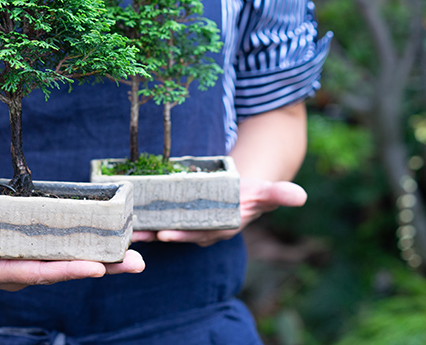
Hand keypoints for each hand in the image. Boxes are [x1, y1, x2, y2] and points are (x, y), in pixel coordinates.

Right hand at [0, 224, 145, 290]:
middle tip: (136, 262)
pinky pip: (67, 253)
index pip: (37, 273)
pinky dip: (93, 250)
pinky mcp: (36, 255)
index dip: (65, 270)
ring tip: (138, 257)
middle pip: (66, 271)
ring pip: (72, 263)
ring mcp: (32, 264)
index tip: (94, 267)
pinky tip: (117, 244)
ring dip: (106, 261)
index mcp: (0, 271)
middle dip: (101, 267)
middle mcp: (22, 272)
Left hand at [131, 177, 306, 246]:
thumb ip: (280, 194)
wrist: (240, 190)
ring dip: (144, 229)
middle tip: (134, 234)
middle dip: (155, 235)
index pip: (199, 235)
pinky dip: (143, 217)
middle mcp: (200, 230)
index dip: (183, 235)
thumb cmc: (252, 193)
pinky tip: (124, 215)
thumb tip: (301, 196)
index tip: (166, 235)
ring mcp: (187, 224)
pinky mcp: (176, 214)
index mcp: (219, 229)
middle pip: (175, 234)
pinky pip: (158, 218)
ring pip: (163, 228)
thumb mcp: (266, 191)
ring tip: (123, 228)